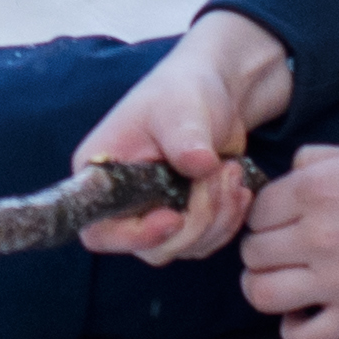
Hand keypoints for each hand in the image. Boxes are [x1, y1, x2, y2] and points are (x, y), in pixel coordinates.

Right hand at [68, 6, 291, 263]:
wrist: (216, 92)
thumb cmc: (184, 91)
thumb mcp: (181, 108)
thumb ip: (184, 137)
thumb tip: (198, 164)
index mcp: (101, 176)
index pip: (99, 231)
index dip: (134, 236)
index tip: (173, 216)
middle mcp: (122, 203)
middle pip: (152, 248)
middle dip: (196, 219)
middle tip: (220, 174)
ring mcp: (154, 215)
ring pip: (185, 248)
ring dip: (218, 216)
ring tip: (232, 170)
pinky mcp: (185, 219)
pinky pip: (206, 242)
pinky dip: (229, 219)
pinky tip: (239, 185)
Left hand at [236, 144, 338, 338]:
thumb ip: (311, 161)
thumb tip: (280, 178)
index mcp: (317, 189)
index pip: (255, 213)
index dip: (267, 219)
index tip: (284, 225)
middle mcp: (320, 234)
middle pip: (252, 253)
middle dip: (265, 252)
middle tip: (286, 253)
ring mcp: (338, 280)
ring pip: (260, 294)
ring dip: (267, 289)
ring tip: (286, 282)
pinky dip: (294, 331)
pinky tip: (304, 315)